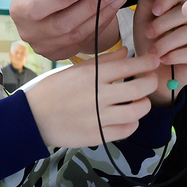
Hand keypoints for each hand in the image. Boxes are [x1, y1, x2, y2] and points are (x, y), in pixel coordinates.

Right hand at [9, 0, 124, 59]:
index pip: (39, 8)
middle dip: (91, 6)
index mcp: (20, 10)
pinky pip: (83, 41)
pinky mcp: (59, 54)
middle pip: (64, 24)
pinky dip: (99, 25)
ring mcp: (44, 47)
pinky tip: (111, 11)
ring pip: (77, 35)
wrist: (36, 12)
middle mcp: (30, 32)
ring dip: (102, 15)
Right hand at [24, 49, 159, 147]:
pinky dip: (132, 123)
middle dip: (151, 81)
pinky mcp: (97, 135)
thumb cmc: (53, 89)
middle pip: (140, 87)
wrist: (33, 117)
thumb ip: (103, 61)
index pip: (130, 65)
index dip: (147, 62)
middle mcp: (98, 95)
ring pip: (137, 111)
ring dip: (144, 104)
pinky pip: (126, 130)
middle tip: (150, 80)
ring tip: (140, 101)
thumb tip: (127, 51)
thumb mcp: (76, 69)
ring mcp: (99, 117)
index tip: (154, 61)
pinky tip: (128, 118)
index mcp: (93, 75)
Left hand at [131, 0, 186, 106]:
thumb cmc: (149, 45)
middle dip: (162, 23)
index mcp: (179, 7)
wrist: (151, 72)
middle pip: (184, 11)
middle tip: (149, 34)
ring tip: (154, 52)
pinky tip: (164, 59)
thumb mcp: (142, 21)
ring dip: (165, 43)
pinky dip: (175, 56)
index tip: (154, 11)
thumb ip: (146, 3)